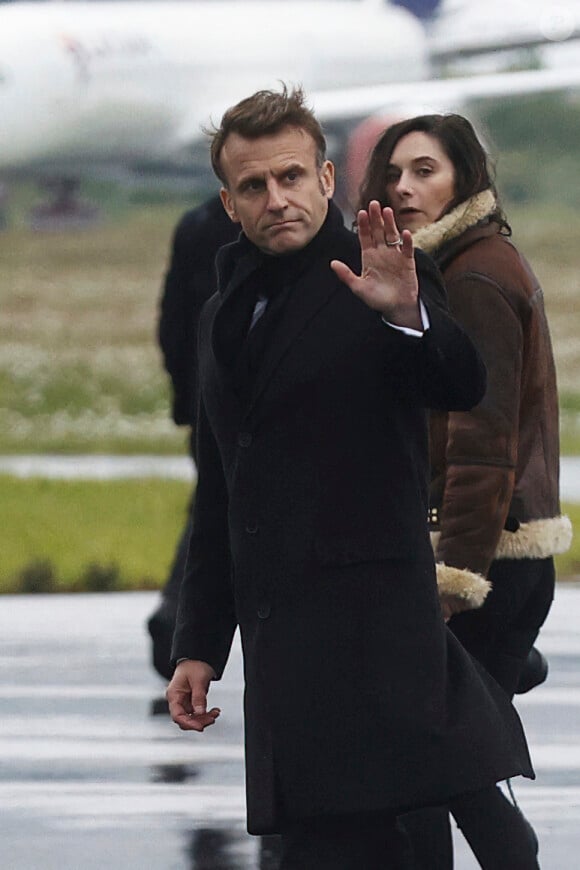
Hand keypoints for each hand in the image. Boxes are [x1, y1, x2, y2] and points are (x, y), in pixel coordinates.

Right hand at [166, 659, 220, 731]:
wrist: (198, 657)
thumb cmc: (194, 665)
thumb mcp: (198, 680)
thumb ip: (198, 697)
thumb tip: (200, 713)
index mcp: (174, 694)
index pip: (177, 715)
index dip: (188, 723)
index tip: (200, 727)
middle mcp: (177, 700)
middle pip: (185, 719)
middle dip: (199, 721)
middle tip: (212, 718)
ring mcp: (184, 701)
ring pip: (192, 717)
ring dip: (204, 718)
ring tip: (215, 713)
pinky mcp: (192, 701)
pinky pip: (197, 713)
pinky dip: (206, 713)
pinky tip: (214, 711)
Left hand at [331, 201, 420, 329]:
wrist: (396, 308)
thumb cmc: (376, 299)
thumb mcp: (359, 288)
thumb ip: (346, 275)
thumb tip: (332, 263)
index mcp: (369, 257)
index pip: (365, 237)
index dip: (363, 225)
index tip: (361, 213)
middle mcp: (382, 253)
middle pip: (378, 232)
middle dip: (375, 218)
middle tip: (373, 204)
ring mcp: (395, 255)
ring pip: (392, 235)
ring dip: (390, 224)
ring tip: (387, 211)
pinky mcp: (408, 261)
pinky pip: (407, 248)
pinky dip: (407, 241)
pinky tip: (405, 233)